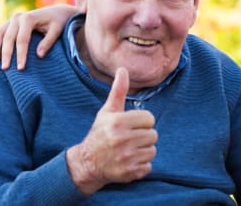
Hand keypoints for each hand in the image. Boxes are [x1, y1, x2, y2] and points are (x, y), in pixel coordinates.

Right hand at [0, 4, 77, 69]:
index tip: (20, 68)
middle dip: (6, 54)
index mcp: (28, 18)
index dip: (20, 54)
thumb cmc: (59, 22)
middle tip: (5, 69)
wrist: (56, 12)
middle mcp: (17, 18)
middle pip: (8, 38)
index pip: (22, 40)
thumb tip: (39, 55)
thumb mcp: (57, 30)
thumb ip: (48, 42)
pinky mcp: (10, 23)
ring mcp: (12, 19)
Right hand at [66, 67, 157, 194]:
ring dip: (143, 151)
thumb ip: (118, 91)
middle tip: (129, 139)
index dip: (142, 122)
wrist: (87, 163)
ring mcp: (126, 157)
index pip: (149, 118)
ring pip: (152, 150)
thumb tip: (123, 69)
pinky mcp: (130, 172)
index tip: (130, 126)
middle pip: (153, 135)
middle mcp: (122, 139)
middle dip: (143, 136)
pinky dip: (141, 165)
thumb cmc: (100, 133)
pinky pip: (148, 166)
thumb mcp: (107, 111)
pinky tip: (128, 161)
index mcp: (118, 122)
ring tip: (129, 150)